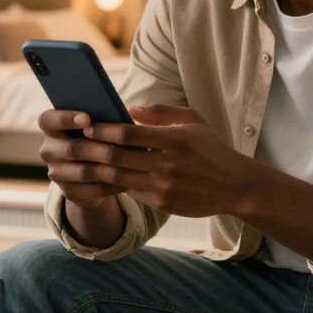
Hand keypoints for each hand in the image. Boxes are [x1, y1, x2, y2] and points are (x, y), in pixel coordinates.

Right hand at [37, 109, 128, 208]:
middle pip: (71, 149)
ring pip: (84, 172)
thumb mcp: (93, 125)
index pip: (47, 120)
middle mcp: (48, 150)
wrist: (89, 173)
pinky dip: (111, 186)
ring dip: (108, 169)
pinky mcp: (69, 192)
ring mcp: (56, 173)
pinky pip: (91, 190)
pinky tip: (127, 181)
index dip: (65, 118)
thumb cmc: (94, 137)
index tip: (87, 118)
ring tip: (129, 166)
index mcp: (50, 127)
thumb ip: (101, 118)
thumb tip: (125, 114)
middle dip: (97, 148)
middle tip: (118, 147)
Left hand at [83, 104, 252, 217]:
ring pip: (119, 178)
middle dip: (92, 150)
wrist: (235, 186)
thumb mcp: (192, 121)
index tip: (88, 125)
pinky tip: (102, 176)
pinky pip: (131, 192)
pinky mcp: (163, 203)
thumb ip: (160, 112)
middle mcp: (167, 165)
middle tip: (76, 143)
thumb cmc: (211, 148)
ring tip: (82, 160)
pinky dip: (115, 184)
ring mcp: (164, 187)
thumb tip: (129, 109)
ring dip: (98, 169)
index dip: (104, 130)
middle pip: (117, 157)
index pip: (128, 133)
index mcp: (173, 140)